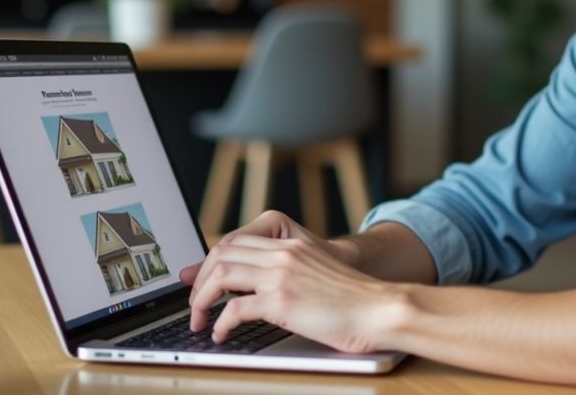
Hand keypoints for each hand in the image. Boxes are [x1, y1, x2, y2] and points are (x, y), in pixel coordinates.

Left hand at [179, 210, 401, 352]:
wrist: (379, 309)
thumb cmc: (353, 300)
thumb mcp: (316, 272)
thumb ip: (287, 270)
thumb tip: (256, 289)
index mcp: (290, 244)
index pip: (236, 240)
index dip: (211, 261)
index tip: (200, 280)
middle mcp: (283, 253)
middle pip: (222, 253)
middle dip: (200, 280)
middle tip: (196, 304)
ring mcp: (281, 275)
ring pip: (221, 276)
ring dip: (202, 300)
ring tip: (200, 319)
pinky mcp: (282, 301)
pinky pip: (235, 309)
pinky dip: (220, 323)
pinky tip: (221, 334)